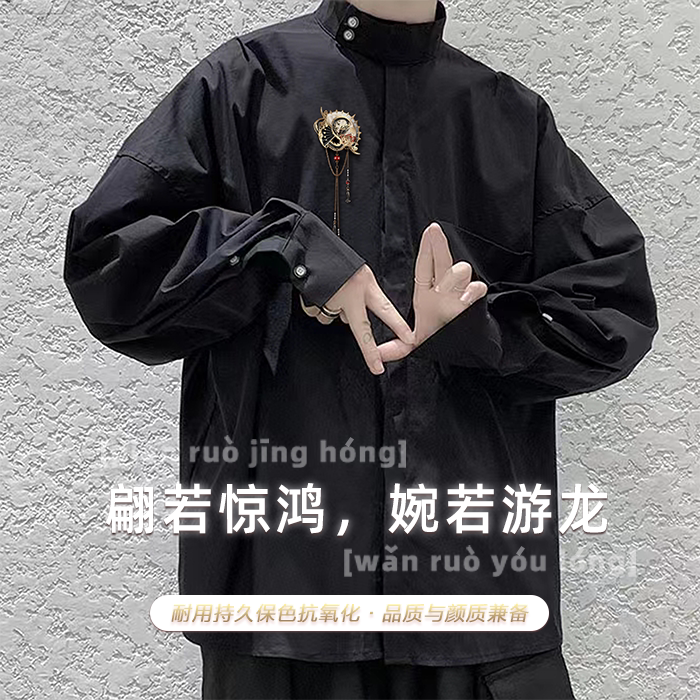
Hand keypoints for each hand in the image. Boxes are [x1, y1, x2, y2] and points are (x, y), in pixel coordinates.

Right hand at [299, 264, 414, 374]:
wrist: (306, 249)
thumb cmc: (334, 256)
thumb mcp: (357, 270)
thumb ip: (361, 294)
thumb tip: (352, 318)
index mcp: (363, 285)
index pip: (385, 308)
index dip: (397, 325)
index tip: (410, 339)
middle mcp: (349, 296)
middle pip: (362, 330)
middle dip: (370, 352)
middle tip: (377, 368)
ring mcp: (330, 303)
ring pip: (335, 318)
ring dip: (333, 309)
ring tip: (329, 290)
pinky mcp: (314, 306)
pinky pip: (319, 314)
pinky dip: (318, 306)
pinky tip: (317, 293)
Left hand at [377, 222, 487, 361]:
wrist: (462, 346)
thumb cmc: (440, 334)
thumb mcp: (417, 340)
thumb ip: (397, 347)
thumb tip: (379, 354)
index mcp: (429, 291)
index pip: (427, 264)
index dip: (427, 247)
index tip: (428, 231)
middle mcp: (446, 288)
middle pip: (443, 259)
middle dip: (439, 244)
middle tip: (434, 230)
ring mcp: (461, 293)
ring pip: (461, 270)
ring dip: (452, 275)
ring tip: (442, 287)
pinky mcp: (474, 303)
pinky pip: (477, 289)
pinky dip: (472, 291)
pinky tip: (464, 297)